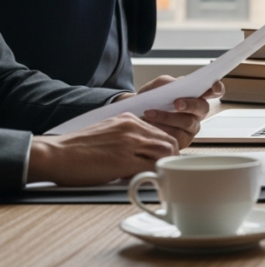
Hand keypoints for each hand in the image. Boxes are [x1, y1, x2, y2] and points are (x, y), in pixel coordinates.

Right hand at [27, 114, 178, 185]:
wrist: (55, 154)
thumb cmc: (76, 149)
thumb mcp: (107, 133)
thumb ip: (127, 139)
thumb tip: (142, 156)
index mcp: (129, 120)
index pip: (161, 133)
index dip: (167, 149)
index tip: (166, 160)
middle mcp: (132, 128)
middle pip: (169, 142)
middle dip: (172, 158)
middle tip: (168, 172)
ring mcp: (130, 143)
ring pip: (164, 153)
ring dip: (166, 167)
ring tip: (161, 178)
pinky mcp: (124, 160)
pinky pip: (151, 167)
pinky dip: (155, 176)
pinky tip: (149, 182)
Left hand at [114, 76, 224, 148]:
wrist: (136, 114)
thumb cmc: (151, 99)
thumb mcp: (157, 86)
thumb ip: (167, 82)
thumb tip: (176, 84)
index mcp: (197, 95)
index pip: (215, 91)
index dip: (217, 89)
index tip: (213, 87)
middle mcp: (198, 112)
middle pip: (203, 107)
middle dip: (190, 104)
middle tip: (176, 103)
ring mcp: (192, 127)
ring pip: (188, 122)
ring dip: (168, 117)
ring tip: (149, 113)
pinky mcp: (183, 140)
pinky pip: (177, 136)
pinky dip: (162, 128)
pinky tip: (150, 124)